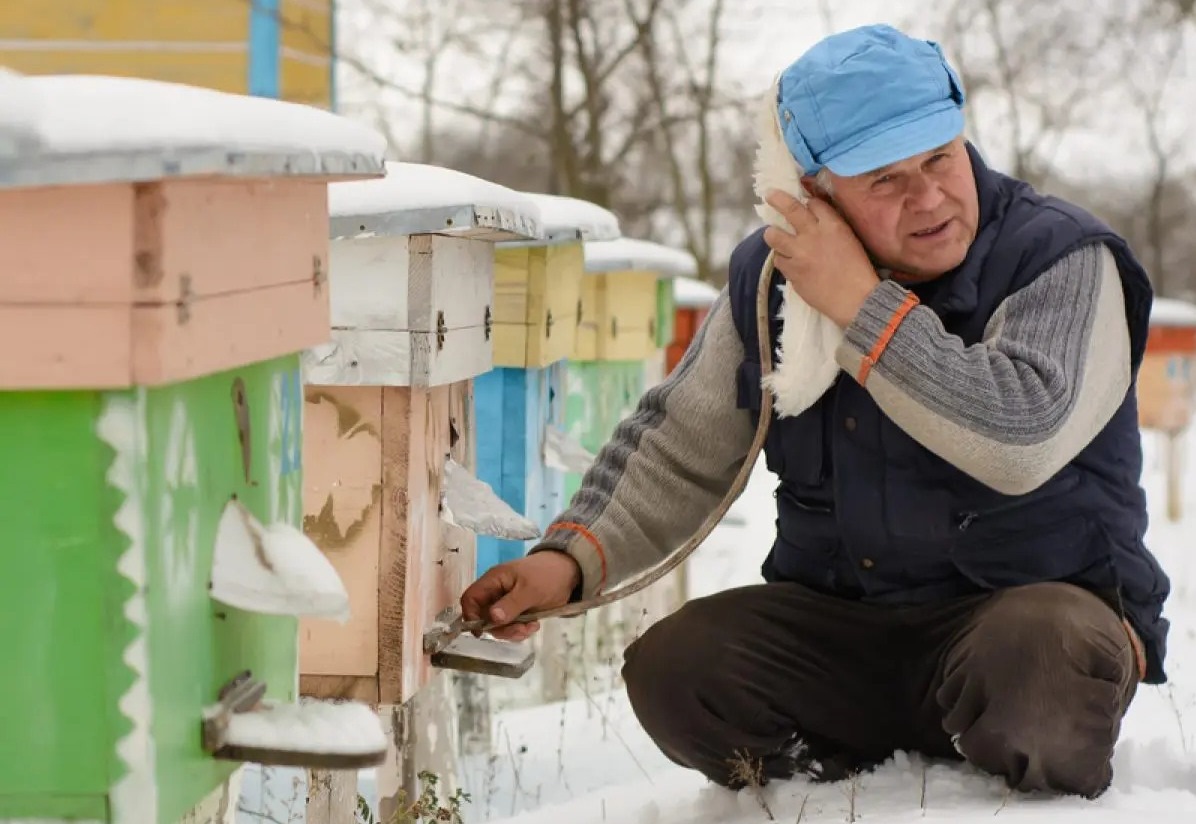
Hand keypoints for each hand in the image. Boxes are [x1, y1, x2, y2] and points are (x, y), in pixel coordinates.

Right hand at [459, 550, 580, 641]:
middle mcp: (496, 592)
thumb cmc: (548, 575)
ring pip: (497, 625)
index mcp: (494, 580)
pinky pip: (511, 627)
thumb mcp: (530, 590)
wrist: (569, 572)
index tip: (482, 632)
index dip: (471, 615)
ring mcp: (506, 603)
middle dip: (500, 628)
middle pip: (483, 617)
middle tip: (520, 630)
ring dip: (512, 631)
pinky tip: (535, 625)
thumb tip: (491, 618)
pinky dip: (521, 630)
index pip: (470, 598)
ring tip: (531, 627)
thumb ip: (511, 604)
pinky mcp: (517, 611)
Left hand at [762, 188, 879, 327]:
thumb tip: (815, 220)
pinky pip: (778, 260)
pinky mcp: (791, 271)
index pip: (813, 203)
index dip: (807, 203)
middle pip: (789, 209)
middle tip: (770, 196)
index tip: (804, 206)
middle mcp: (813, 234)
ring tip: (773, 236)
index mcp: (832, 225)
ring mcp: (799, 253)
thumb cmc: (858, 270)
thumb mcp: (850, 239)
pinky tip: (789, 262)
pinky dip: (782, 259)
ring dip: (772, 234)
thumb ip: (831, 227)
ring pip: (773, 235)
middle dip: (777, 199)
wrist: (855, 299)